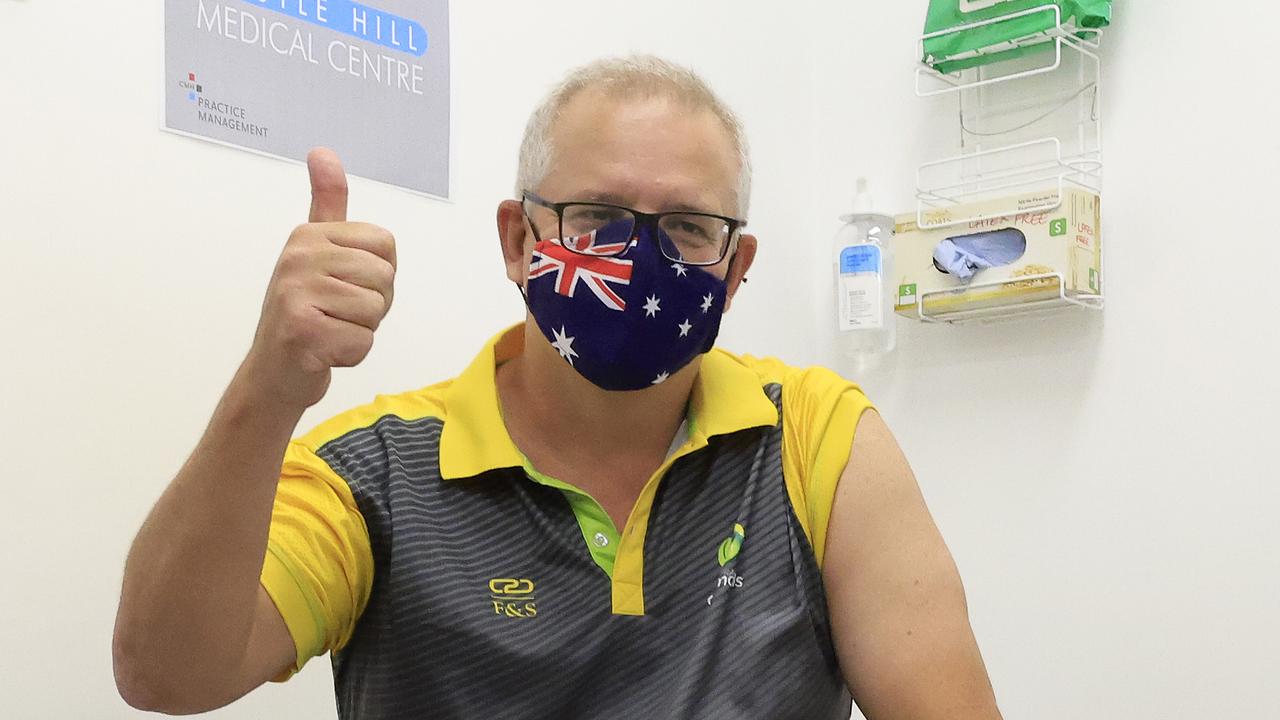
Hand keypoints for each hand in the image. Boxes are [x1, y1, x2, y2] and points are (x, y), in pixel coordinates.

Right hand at [244, 148, 396, 409]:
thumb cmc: (305, 312)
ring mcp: (296, 293)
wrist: (274, 373)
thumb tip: (322, 151)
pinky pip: (363, 341)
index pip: (386, 245)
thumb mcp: (316, 252)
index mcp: (308, 235)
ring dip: (361, 329)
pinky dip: (350, 355)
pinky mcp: (302, 331)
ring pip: (376, 309)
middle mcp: (298, 257)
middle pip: (385, 277)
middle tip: (337, 313)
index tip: (345, 286)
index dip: (378, 274)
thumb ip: (327, 203)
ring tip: (330, 329)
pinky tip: (323, 351)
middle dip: (373, 304)